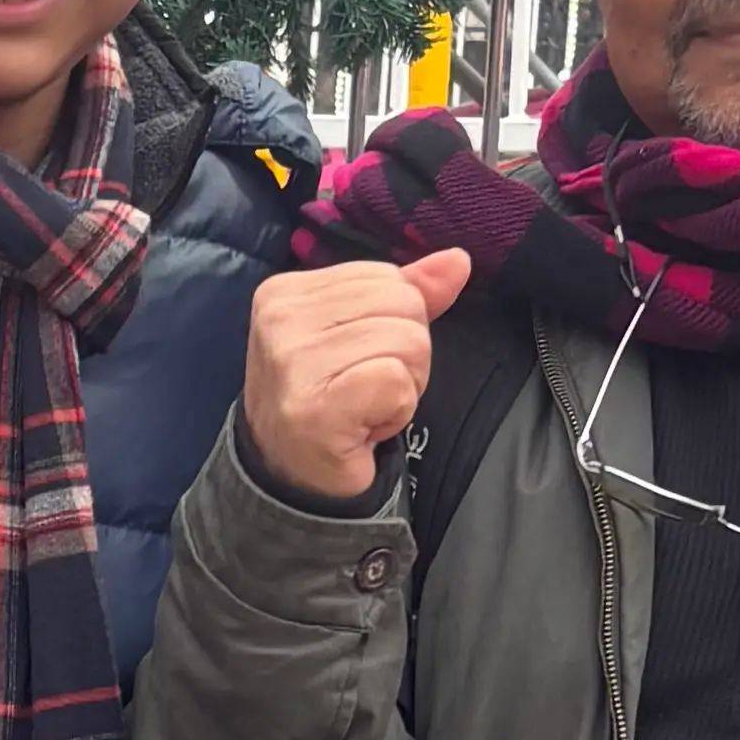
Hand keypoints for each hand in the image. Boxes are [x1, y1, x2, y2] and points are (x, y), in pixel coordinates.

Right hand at [244, 245, 472, 501]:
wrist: (293, 479)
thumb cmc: (330, 401)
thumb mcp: (361, 334)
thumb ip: (409, 292)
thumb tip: (457, 260)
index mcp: (286, 291)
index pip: (386, 277)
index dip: (391, 322)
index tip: (356, 361)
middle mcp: (281, 319)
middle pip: (403, 303)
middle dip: (405, 353)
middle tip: (366, 388)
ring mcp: (293, 363)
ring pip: (407, 342)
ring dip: (403, 384)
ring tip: (365, 406)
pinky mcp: (317, 407)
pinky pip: (397, 382)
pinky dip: (397, 410)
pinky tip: (365, 426)